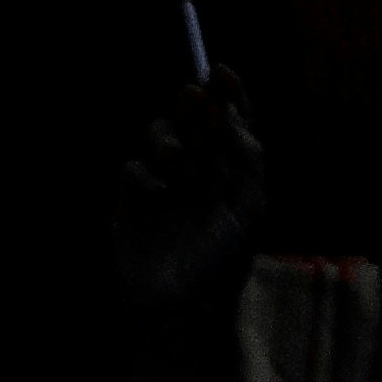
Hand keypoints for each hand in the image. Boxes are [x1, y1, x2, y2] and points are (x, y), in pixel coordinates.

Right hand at [110, 77, 265, 341]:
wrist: (179, 311)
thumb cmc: (224, 263)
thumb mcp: (249, 206)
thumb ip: (246, 155)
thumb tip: (229, 111)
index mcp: (233, 174)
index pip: (232, 121)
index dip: (228, 93)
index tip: (221, 71)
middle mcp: (199, 175)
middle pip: (194, 120)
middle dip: (193, 103)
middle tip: (193, 94)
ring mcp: (164, 188)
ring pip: (160, 137)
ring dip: (168, 138)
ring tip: (175, 161)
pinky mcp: (131, 205)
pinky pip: (132, 169)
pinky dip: (143, 175)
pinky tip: (154, 196)